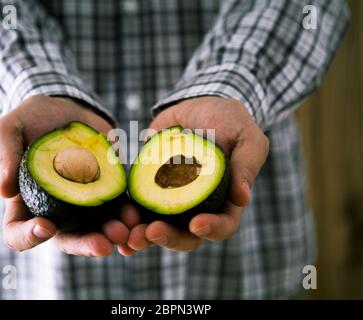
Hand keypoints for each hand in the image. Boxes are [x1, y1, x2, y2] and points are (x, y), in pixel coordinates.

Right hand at [0, 95, 132, 255]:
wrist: (67, 109)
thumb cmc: (31, 120)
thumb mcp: (9, 129)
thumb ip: (4, 155)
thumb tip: (4, 191)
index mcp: (26, 204)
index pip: (19, 234)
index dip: (29, 237)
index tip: (46, 225)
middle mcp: (56, 211)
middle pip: (67, 240)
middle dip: (86, 244)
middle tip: (103, 244)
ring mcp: (84, 204)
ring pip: (98, 230)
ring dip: (112, 234)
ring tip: (126, 230)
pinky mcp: (107, 192)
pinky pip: (118, 209)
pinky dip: (128, 214)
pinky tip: (137, 213)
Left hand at [125, 96, 268, 252]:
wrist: (197, 107)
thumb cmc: (230, 122)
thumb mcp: (246, 138)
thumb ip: (246, 166)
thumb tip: (242, 199)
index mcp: (225, 202)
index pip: (222, 226)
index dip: (211, 229)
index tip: (196, 223)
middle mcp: (198, 208)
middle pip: (186, 236)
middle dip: (168, 238)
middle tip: (151, 232)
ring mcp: (172, 201)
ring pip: (158, 229)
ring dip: (143, 236)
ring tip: (128, 235)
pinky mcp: (150, 190)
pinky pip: (138, 209)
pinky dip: (126, 218)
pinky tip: (116, 220)